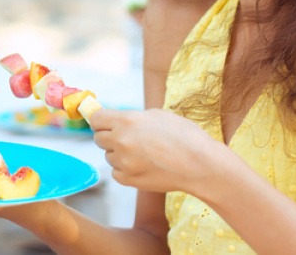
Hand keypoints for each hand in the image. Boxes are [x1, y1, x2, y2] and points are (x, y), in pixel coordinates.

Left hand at [88, 108, 226, 194]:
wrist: (198, 164)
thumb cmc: (185, 136)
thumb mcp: (158, 115)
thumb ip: (135, 118)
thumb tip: (121, 121)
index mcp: (127, 121)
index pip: (97, 119)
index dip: (101, 120)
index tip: (105, 122)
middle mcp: (121, 141)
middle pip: (98, 138)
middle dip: (109, 136)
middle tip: (126, 138)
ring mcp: (123, 163)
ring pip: (109, 156)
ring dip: (119, 154)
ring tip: (141, 153)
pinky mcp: (128, 180)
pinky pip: (116, 172)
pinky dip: (124, 169)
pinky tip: (142, 165)